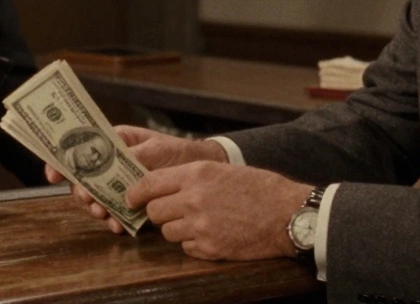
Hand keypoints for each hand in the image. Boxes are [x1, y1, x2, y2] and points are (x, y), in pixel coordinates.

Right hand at [45, 125, 227, 231]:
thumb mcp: (157, 148)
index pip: (81, 148)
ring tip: (102, 214)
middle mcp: (112, 164)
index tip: (52, 175)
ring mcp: (119, 184)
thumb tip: (116, 162)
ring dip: (95, 207)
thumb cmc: (178, 152)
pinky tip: (118, 226)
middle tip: (88, 199)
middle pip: (83, 178)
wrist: (201, 171)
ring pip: (95, 198)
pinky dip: (113, 220)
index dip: (62, 160)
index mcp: (114, 143)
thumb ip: (135, 154)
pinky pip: (114, 213)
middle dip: (81, 191)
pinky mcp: (130, 203)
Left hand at [129, 162, 310, 260]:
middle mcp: (194, 199)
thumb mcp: (222, 171)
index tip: (131, 198)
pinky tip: (211, 234)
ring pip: (168, 232)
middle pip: (155, 211)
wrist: (288, 214)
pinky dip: (193, 243)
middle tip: (171, 211)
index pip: (149, 183)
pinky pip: (186, 247)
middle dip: (159, 212)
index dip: (135, 193)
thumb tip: (161, 187)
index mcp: (197, 173)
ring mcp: (200, 226)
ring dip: (176, 228)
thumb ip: (191, 177)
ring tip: (198, 222)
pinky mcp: (209, 248)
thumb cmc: (259, 188)